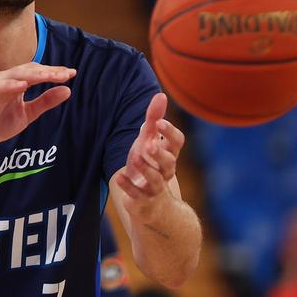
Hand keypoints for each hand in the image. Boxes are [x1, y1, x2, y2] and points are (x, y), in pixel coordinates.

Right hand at [0, 62, 75, 152]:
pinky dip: (12, 84)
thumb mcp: (28, 114)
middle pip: (30, 69)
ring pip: (17, 74)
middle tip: (66, 74)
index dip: (54, 72)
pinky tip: (25, 85)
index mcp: (18, 83)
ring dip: (35, 74)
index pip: (38, 72)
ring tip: (52, 77)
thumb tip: (68, 90)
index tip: (72, 74)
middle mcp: (8, 81)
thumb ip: (45, 102)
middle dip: (49, 71)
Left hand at [115, 93, 184, 219]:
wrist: (149, 202)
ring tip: (135, 157)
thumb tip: (161, 95)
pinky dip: (128, 186)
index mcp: (168, 155)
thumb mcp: (149, 140)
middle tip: (149, 144)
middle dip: (160, 153)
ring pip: (156, 180)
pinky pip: (137, 195)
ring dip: (146, 169)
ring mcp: (155, 188)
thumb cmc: (149, 164)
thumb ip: (154, 119)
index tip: (160, 123)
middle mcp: (165, 171)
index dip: (170, 133)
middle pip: (170, 163)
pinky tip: (119, 176)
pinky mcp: (142, 201)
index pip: (177, 143)